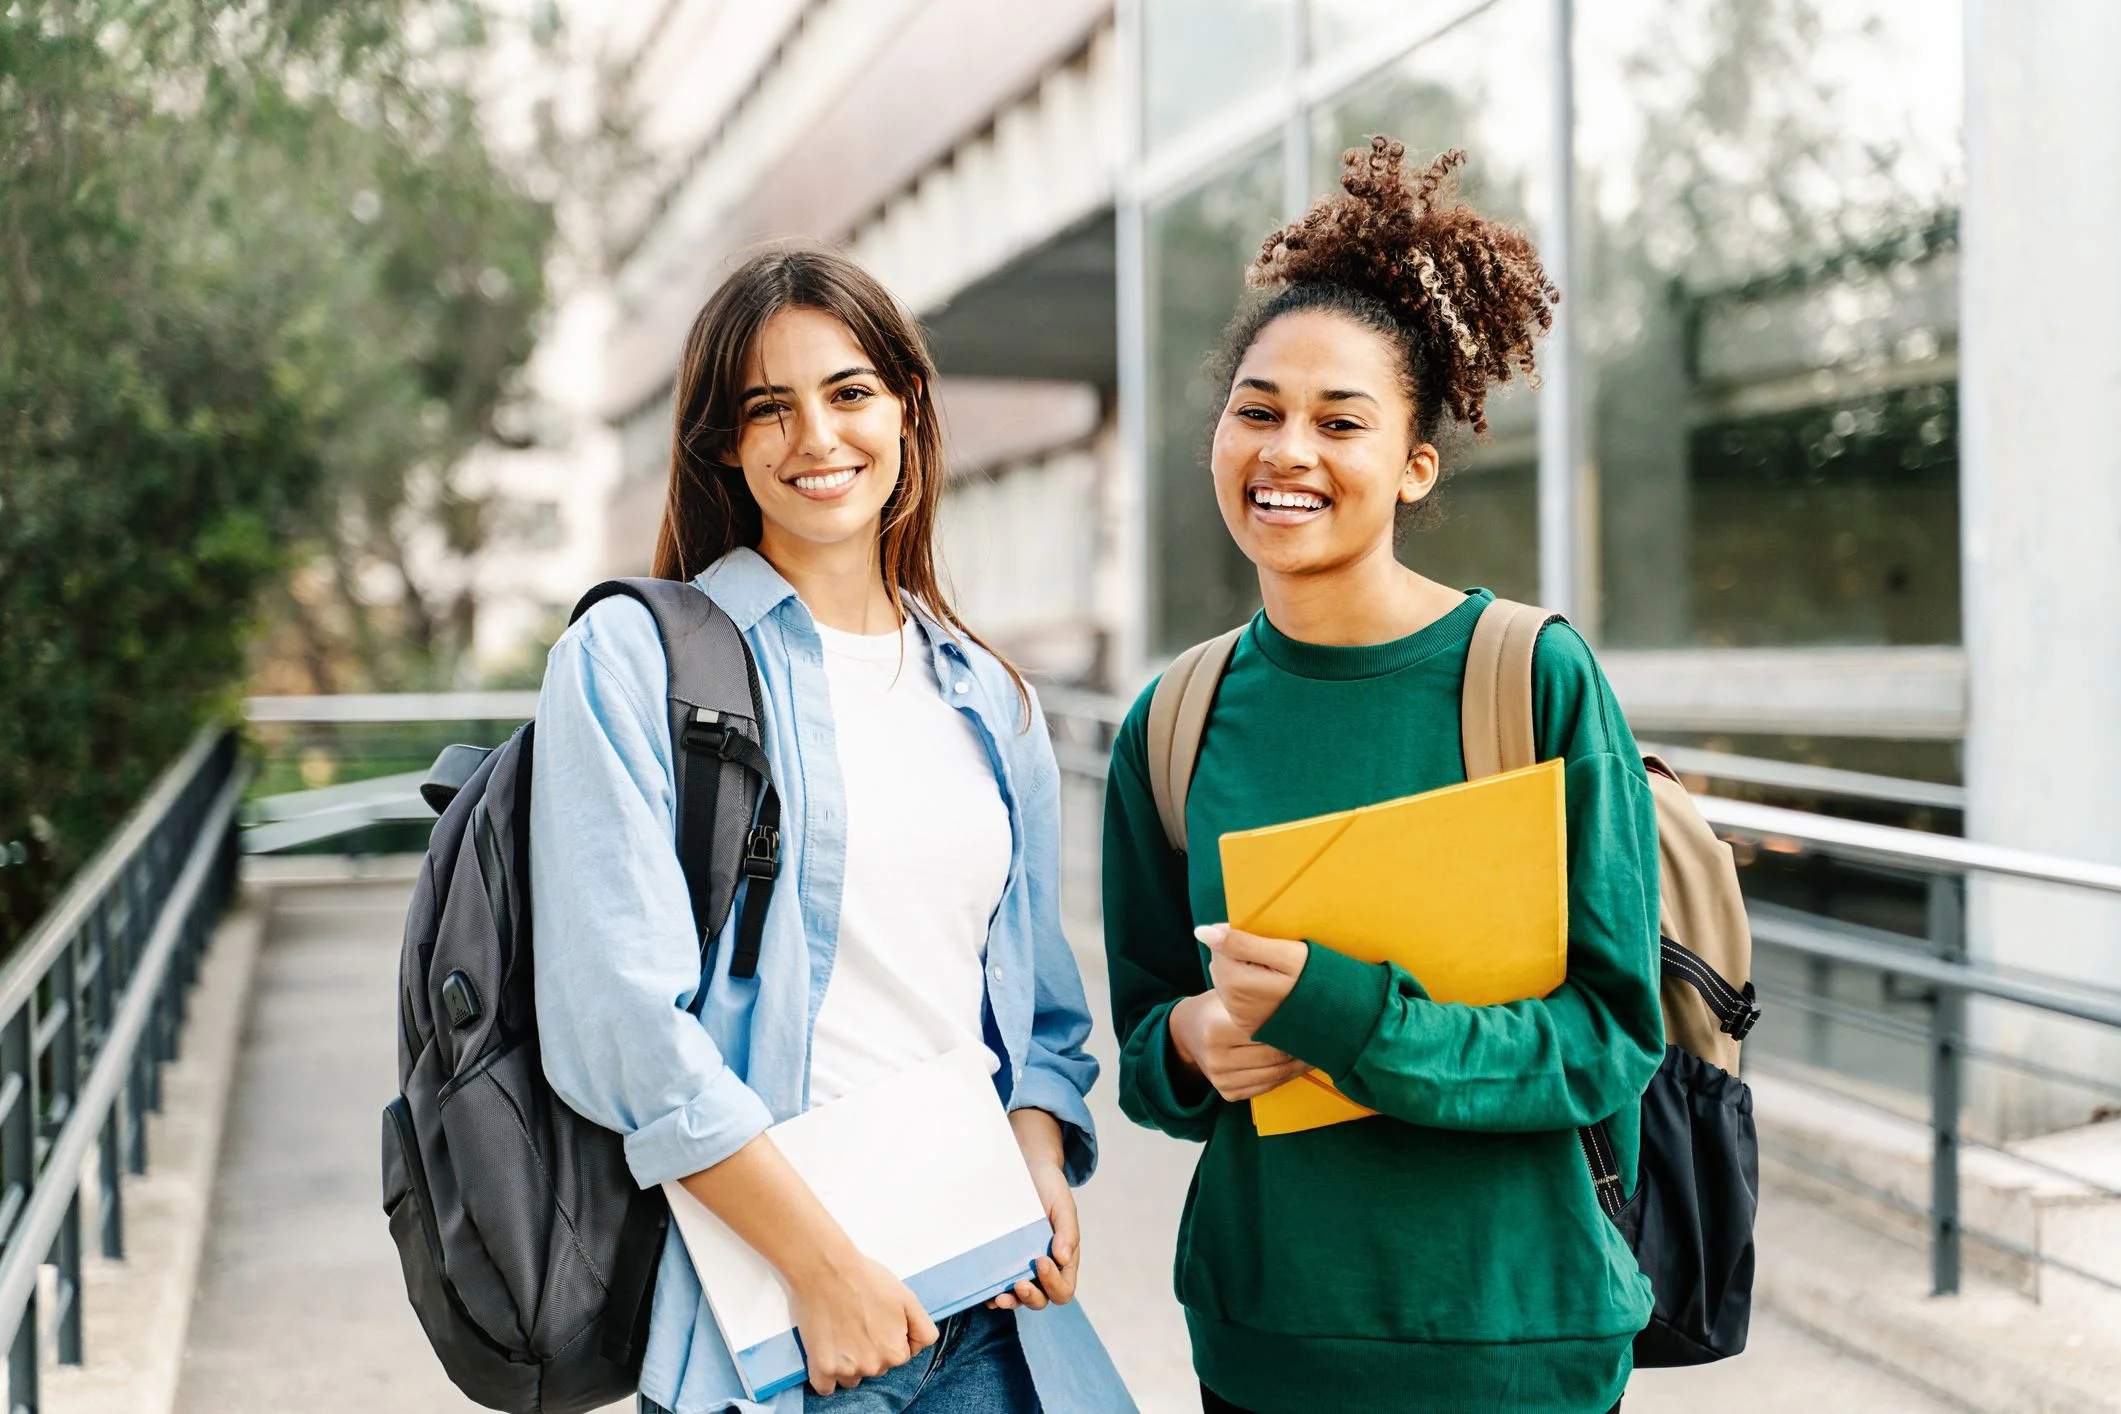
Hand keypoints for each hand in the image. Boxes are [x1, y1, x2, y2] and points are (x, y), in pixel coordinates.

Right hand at [789, 1253, 936, 1394]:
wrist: (828, 1268)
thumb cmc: (866, 1279)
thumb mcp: (908, 1298)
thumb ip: (922, 1329)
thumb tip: (917, 1348)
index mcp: (895, 1352)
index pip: (898, 1356)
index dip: (889, 1336)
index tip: (875, 1319)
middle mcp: (872, 1366)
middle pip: (874, 1367)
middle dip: (869, 1349)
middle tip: (857, 1321)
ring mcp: (846, 1369)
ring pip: (851, 1377)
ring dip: (848, 1362)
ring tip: (840, 1331)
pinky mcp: (821, 1367)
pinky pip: (826, 1387)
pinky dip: (826, 1374)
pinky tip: (827, 1352)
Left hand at [992, 1109, 1078, 1311]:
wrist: (1028, 1171)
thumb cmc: (1050, 1189)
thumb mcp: (1064, 1207)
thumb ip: (1067, 1232)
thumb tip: (1063, 1259)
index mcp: (1064, 1260)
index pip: (1064, 1288)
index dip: (1054, 1283)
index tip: (1042, 1260)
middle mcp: (1044, 1270)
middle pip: (1042, 1299)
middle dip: (1031, 1297)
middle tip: (1020, 1283)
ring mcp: (1022, 1268)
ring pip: (1019, 1298)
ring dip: (1011, 1301)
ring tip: (999, 1296)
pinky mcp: (1003, 1262)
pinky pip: (999, 1286)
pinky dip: (992, 1293)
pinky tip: (985, 1291)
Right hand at [1167, 990, 1314, 1100]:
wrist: (1186, 1033)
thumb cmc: (1216, 1009)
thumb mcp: (1229, 995)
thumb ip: (1257, 999)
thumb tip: (1303, 997)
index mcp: (1217, 1029)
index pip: (1268, 1032)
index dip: (1295, 1027)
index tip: (1316, 1020)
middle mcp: (1217, 1057)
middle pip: (1275, 1056)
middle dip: (1303, 1048)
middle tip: (1324, 1037)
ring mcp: (1221, 1079)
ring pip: (1276, 1075)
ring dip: (1300, 1065)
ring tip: (1316, 1050)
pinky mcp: (1228, 1093)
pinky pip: (1268, 1087)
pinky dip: (1287, 1076)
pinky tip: (1298, 1064)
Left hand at [1198, 923, 1307, 1035]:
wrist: (1338, 1018)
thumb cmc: (1315, 980)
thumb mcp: (1285, 954)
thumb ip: (1241, 941)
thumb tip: (1201, 931)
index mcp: (1237, 982)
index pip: (1218, 944)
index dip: (1239, 936)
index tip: (1266, 942)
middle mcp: (1232, 1002)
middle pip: (1221, 962)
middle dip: (1239, 954)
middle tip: (1273, 959)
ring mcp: (1239, 1016)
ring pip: (1226, 977)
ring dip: (1242, 969)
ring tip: (1273, 973)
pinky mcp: (1246, 1025)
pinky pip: (1235, 995)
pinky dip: (1247, 986)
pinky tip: (1270, 988)